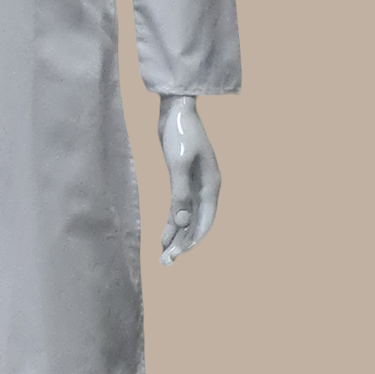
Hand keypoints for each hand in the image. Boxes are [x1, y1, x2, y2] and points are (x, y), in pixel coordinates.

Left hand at [157, 96, 219, 265]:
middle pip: (196, 223)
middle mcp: (206, 188)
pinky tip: (163, 237)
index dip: (193, 239)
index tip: (179, 254)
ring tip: (163, 257)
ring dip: (176, 237)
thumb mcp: (179, 163)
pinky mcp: (182, 181)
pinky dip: (171, 223)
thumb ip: (180, 193)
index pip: (205, 221)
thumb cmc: (180, 133)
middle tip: (166, 263)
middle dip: (183, 244)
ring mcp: (195, 185)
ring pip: (187, 219)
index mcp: (212, 185)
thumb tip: (181, 221)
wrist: (175, 110)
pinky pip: (178, 208)